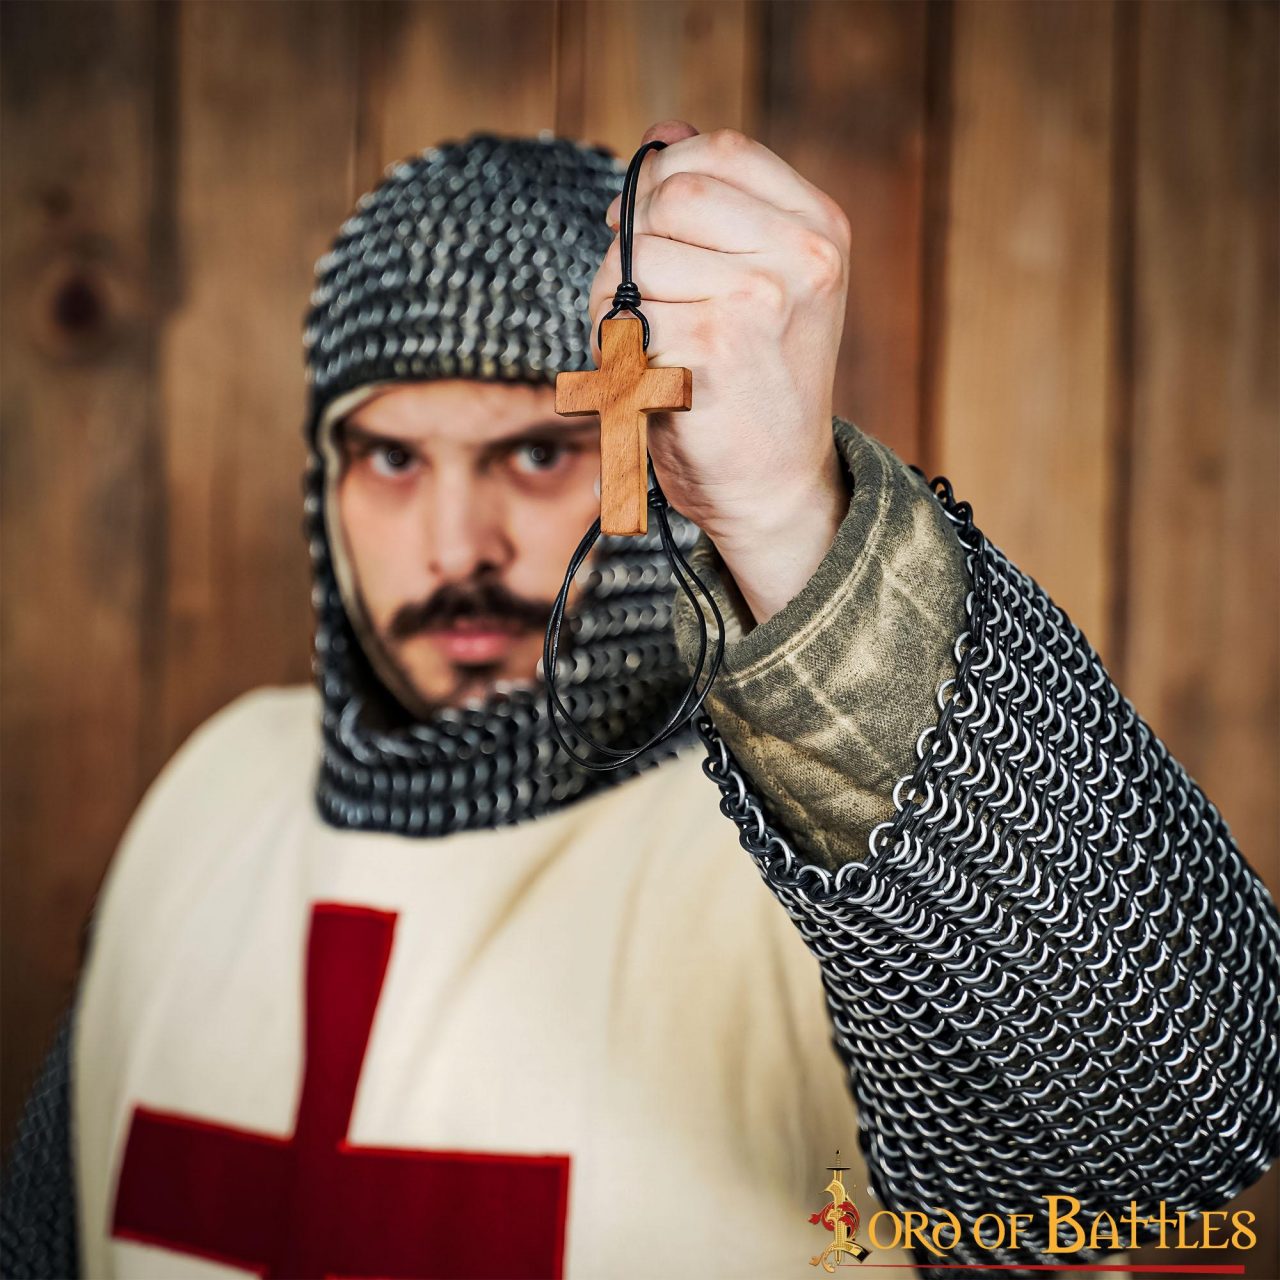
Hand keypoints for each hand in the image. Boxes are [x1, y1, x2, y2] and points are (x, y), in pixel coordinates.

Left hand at [590, 120, 851, 625]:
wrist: (775, 489)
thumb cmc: (756, 388)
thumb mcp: (762, 281)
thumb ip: (719, 207)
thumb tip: (663, 134)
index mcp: (820, 229)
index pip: (717, 151)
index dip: (661, 177)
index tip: (642, 222)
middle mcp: (802, 256)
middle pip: (670, 197)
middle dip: (632, 244)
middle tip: (639, 301)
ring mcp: (759, 299)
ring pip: (638, 258)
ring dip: (617, 304)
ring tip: (652, 351)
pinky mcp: (712, 348)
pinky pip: (626, 319)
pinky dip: (621, 355)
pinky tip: (653, 385)